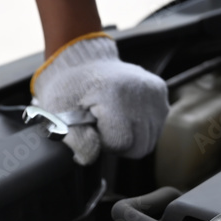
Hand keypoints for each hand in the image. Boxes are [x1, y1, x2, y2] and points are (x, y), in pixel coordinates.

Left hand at [32, 33, 168, 165]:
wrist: (83, 61)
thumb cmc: (68, 89)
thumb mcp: (59, 115)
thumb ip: (76, 141)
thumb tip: (90, 158)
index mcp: (115, 96)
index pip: (121, 143)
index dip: (105, 143)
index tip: (93, 129)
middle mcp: (141, 92)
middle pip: (140, 146)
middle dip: (119, 144)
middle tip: (103, 128)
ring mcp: (154, 92)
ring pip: (149, 140)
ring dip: (130, 137)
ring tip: (113, 120)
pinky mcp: (160, 92)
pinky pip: (155, 126)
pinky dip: (139, 127)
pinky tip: (124, 114)